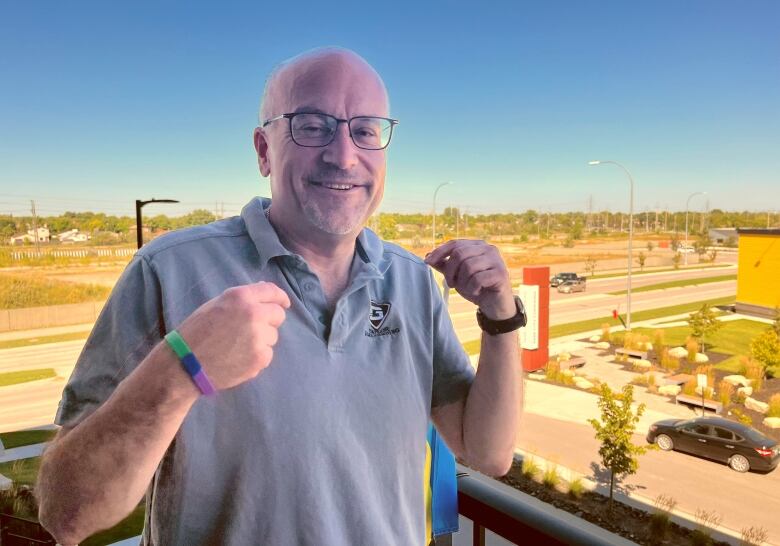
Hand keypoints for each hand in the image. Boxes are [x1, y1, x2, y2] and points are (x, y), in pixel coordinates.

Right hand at [176, 281, 290, 390]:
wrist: (184, 364)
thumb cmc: (195, 332)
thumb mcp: (215, 305)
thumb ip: (242, 299)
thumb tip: (264, 291)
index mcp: (241, 297)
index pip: (272, 291)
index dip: (280, 297)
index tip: (284, 303)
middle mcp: (254, 314)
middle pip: (278, 315)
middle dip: (270, 320)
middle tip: (253, 329)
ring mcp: (259, 337)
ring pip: (272, 336)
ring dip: (261, 340)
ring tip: (237, 346)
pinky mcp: (261, 358)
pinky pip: (267, 354)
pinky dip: (256, 357)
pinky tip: (237, 359)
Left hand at [425, 239, 514, 319]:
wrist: (494, 305)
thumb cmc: (476, 287)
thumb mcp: (457, 276)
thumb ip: (445, 265)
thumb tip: (428, 255)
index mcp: (477, 245)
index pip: (455, 243)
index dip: (439, 252)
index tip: (427, 262)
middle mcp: (488, 249)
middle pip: (460, 254)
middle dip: (450, 271)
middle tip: (451, 283)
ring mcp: (497, 260)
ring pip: (468, 266)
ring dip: (462, 282)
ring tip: (467, 289)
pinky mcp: (501, 273)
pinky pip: (478, 279)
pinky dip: (472, 288)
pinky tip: (477, 291)